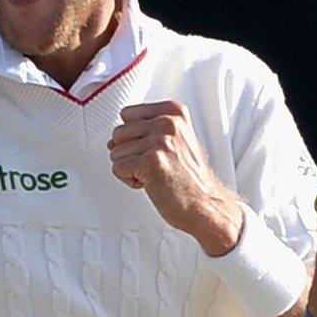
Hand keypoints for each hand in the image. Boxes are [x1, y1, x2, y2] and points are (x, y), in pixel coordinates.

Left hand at [109, 101, 242, 253]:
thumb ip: (143, 134)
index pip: (127, 114)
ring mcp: (160, 141)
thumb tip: (111, 142)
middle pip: (119, 132)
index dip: (134, 136)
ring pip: (116, 152)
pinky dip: (129, 180)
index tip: (154, 150)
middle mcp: (167, 122)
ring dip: (130, 168)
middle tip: (154, 166)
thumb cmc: (189, 178)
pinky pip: (117, 167)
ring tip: (154, 175)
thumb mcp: (174, 142)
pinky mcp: (151, 161)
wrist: (205, 204)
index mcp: (174, 111)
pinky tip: (149, 183)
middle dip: (129, 153)